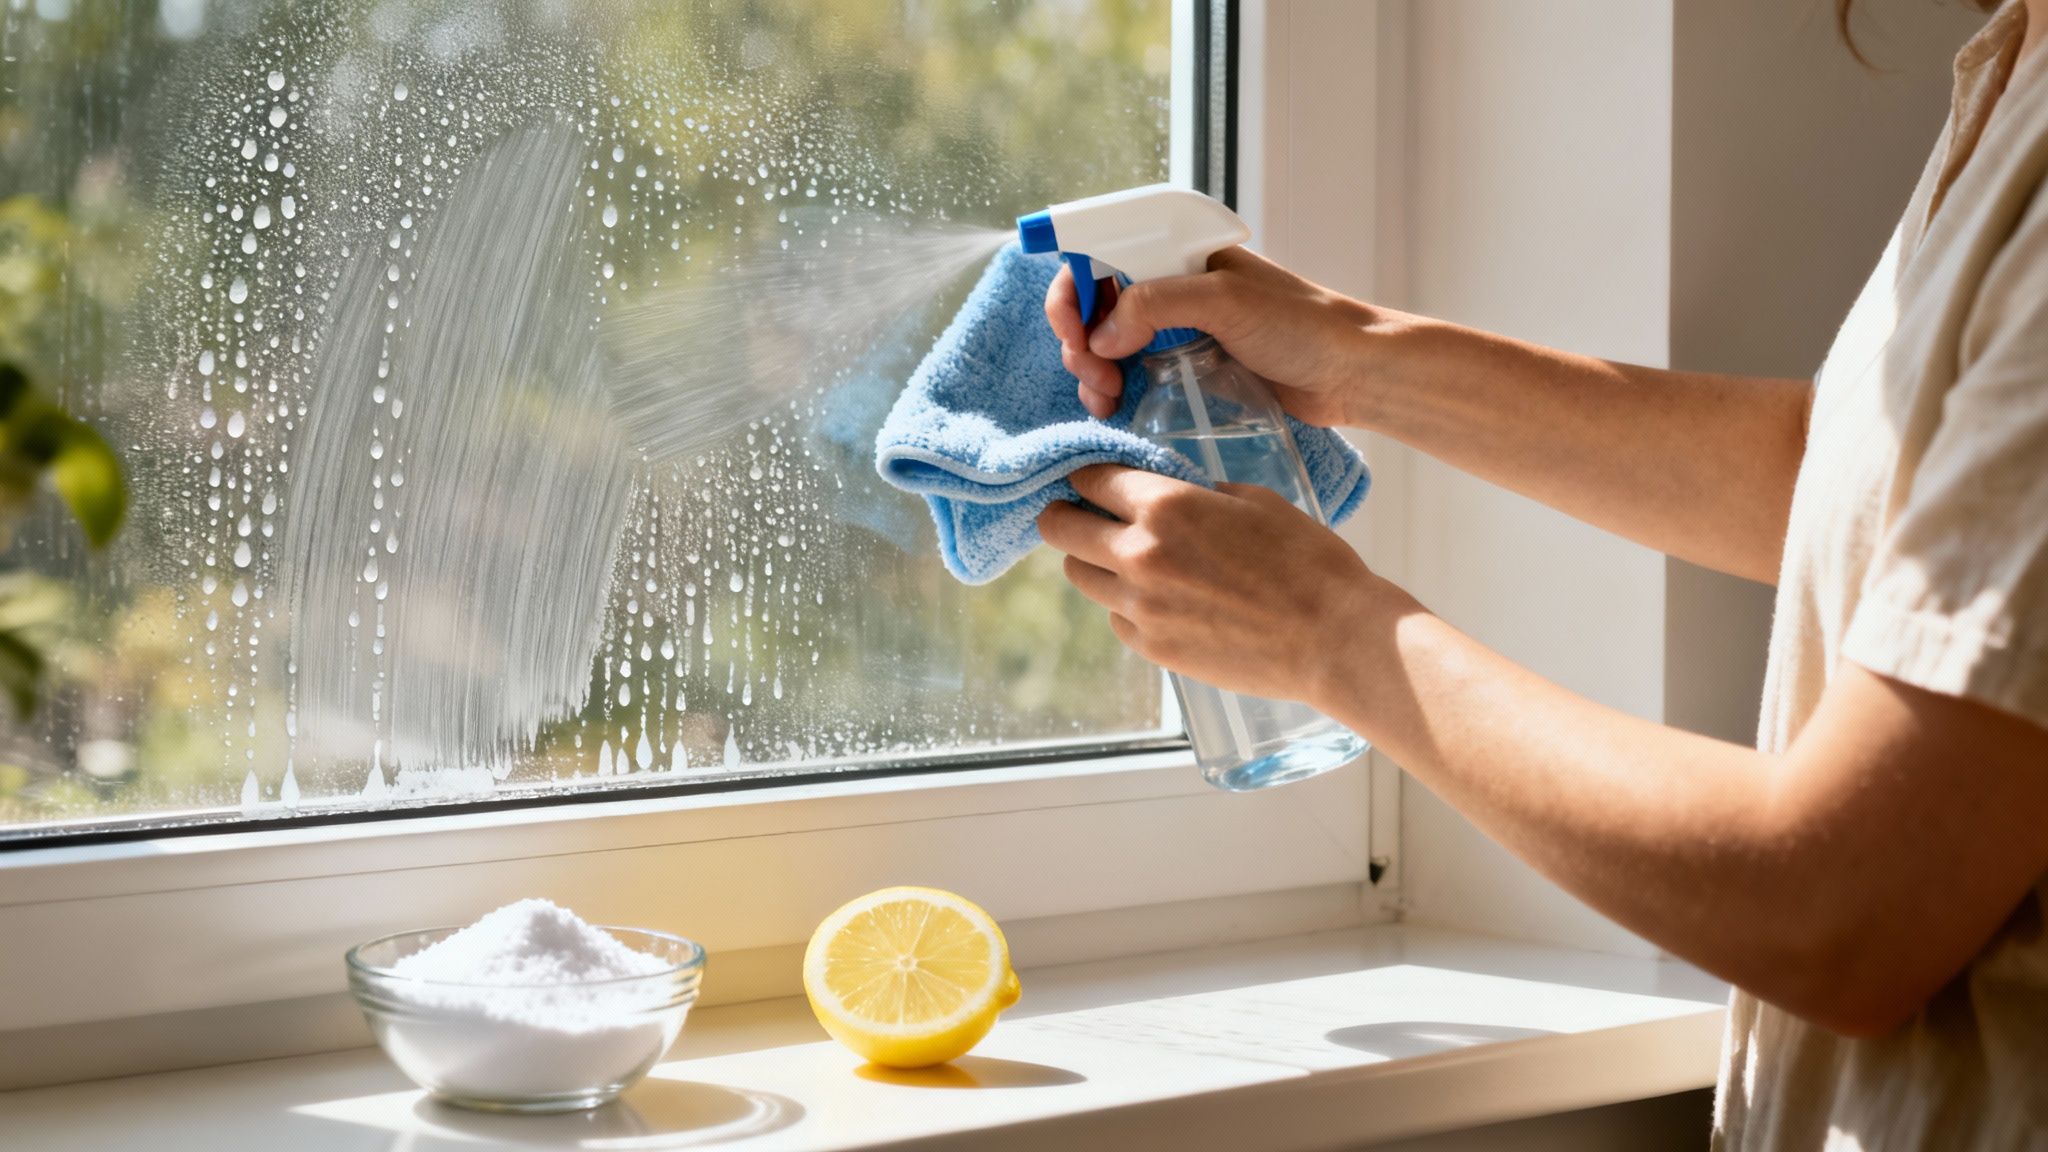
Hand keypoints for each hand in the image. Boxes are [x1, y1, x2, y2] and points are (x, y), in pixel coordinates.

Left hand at [1037, 464, 1399, 707]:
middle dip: (1065, 516)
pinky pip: (1117, 619)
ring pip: (1081, 577)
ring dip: (1093, 562)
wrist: (1333, 638)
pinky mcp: (1153, 648)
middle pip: (1060, 531)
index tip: (1091, 479)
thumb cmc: (1307, 561)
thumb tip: (1173, 494)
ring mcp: (1141, 608)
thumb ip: (1200, 494)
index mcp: (1165, 508)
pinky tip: (1160, 600)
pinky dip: (1126, 606)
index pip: (1090, 480)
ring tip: (1123, 560)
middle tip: (1081, 516)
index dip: (1087, 476)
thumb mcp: (1255, 501)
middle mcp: (1139, 556)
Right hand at [1043, 246, 1388, 425]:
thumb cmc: (1302, 325)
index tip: (1075, 331)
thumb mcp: (1225, 300)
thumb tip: (1101, 336)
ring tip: (1104, 398)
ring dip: (1091, 369)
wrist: (1352, 372)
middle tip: (1096, 374)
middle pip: (1095, 302)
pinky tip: (1114, 408)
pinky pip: (1131, 373)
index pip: (1100, 254)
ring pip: (1107, 342)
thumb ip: (1157, 305)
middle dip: (1080, 338)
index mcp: (1178, 251)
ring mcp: (1178, 327)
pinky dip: (1112, 389)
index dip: (1074, 289)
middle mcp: (1172, 284)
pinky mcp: (1187, 367)